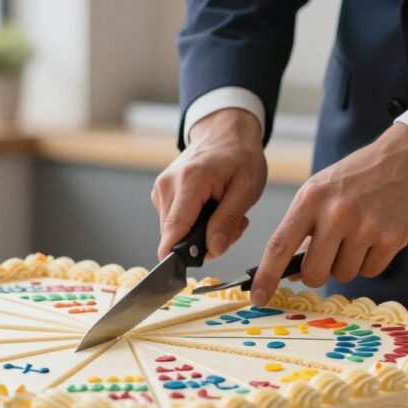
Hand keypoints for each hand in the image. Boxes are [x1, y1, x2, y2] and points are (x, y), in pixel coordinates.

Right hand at [152, 108, 266, 260]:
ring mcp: (161, 189)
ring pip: (175, 231)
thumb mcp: (247, 188)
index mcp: (189, 181)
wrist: (225, 132)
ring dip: (201, 233)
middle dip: (203, 242)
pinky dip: (194, 224)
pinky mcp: (161, 193)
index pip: (174, 229)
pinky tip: (211, 209)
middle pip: (175, 235)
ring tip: (224, 212)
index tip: (179, 275)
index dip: (175, 257)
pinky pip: (175, 222)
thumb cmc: (240, 156)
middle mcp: (167, 185)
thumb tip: (213, 250)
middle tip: (232, 226)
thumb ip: (228, 221)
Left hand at [250, 123, 407, 305]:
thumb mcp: (319, 192)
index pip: (279, 246)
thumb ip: (301, 228)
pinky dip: (370, 261)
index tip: (258, 297)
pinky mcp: (391, 239)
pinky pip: (370, 271)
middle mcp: (336, 213)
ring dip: (346, 264)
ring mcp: (365, 227)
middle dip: (316, 273)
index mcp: (310, 199)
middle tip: (328, 254)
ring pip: (342, 275)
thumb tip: (286, 272)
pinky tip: (376, 236)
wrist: (406, 159)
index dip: (266, 276)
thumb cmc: (355, 178)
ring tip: (357, 235)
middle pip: (313, 273)